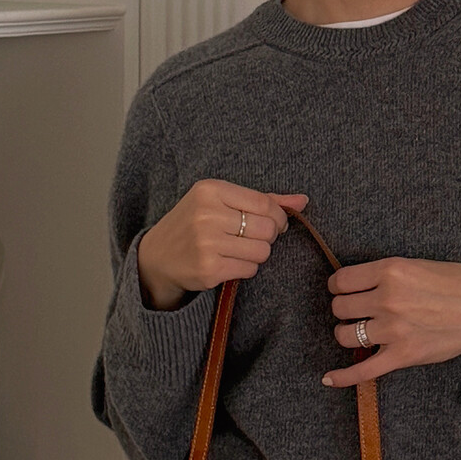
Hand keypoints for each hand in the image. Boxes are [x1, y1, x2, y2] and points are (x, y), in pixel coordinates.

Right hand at [137, 179, 309, 309]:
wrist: (157, 257)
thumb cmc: (194, 225)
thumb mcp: (221, 203)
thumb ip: (263, 200)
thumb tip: (303, 200)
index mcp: (211, 190)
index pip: (265, 203)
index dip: (278, 217)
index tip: (274, 224)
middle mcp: (208, 214)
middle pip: (267, 229)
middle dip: (267, 237)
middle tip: (252, 239)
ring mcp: (207, 243)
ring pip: (262, 251)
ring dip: (256, 255)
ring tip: (238, 251)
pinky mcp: (209, 269)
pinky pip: (249, 269)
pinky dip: (245, 268)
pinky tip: (229, 263)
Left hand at [323, 257, 460, 387]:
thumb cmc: (460, 284)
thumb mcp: (418, 263)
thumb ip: (387, 273)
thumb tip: (360, 284)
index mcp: (390, 270)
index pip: (341, 280)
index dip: (338, 287)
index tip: (344, 291)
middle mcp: (387, 299)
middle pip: (340, 307)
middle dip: (345, 309)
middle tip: (358, 311)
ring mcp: (393, 330)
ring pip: (344, 335)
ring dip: (346, 334)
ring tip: (360, 332)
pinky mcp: (401, 356)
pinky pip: (363, 370)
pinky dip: (343, 377)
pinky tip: (328, 379)